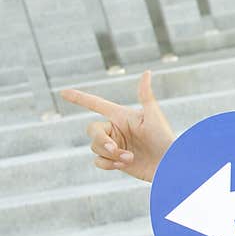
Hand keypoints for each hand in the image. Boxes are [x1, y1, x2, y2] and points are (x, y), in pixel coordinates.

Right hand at [59, 70, 175, 182]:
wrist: (169, 164)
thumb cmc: (165, 138)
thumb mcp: (153, 116)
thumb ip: (145, 95)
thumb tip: (147, 72)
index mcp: (121, 116)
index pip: (96, 104)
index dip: (79, 98)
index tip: (63, 92)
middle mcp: (116, 129)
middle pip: (91, 130)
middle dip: (101, 141)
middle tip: (115, 149)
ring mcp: (115, 145)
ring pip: (94, 147)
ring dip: (110, 154)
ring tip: (130, 157)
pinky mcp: (115, 161)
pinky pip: (98, 161)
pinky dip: (108, 164)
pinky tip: (125, 164)